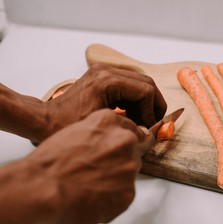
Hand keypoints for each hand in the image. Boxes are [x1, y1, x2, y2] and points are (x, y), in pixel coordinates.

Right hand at [0, 110, 146, 223]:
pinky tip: (92, 199)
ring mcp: (129, 167)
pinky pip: (124, 196)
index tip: (114, 150)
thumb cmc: (50, 163)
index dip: (118, 143)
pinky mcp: (129, 192)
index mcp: (110, 122)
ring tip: (89, 187)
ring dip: (114, 181)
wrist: (42, 188)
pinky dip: (112, 200)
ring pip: (127, 175)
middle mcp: (125, 141)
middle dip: (117, 162)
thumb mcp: (74, 132)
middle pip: (131, 153)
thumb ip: (98, 135)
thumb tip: (107, 143)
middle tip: (95, 172)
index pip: (129, 129)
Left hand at [42, 63, 166, 140]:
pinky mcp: (103, 76)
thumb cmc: (68, 125)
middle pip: (146, 82)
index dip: (152, 110)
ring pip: (140, 81)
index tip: (149, 126)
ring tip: (139, 119)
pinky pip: (129, 83)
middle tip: (151, 122)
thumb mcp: (103, 126)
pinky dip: (135, 98)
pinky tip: (130, 113)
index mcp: (108, 82)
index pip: (146, 90)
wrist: (47, 119)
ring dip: (145, 101)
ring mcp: (105, 71)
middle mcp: (107, 71)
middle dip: (153, 103)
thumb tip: (149, 131)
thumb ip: (130, 126)